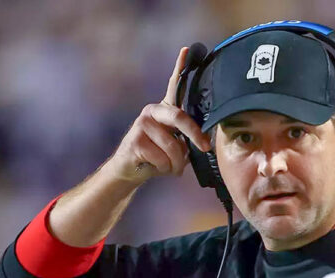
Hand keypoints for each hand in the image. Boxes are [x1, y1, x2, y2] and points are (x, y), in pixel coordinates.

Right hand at [109, 47, 211, 183]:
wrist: (130, 171)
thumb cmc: (158, 157)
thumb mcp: (176, 144)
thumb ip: (186, 137)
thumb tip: (204, 141)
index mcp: (165, 110)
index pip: (173, 86)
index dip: (180, 67)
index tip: (187, 50)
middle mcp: (152, 111)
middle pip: (180, 117)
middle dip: (195, 135)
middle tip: (205, 147)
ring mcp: (142, 124)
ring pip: (173, 146)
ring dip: (176, 164)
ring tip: (170, 166)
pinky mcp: (135, 140)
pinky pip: (162, 158)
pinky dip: (165, 169)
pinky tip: (155, 167)